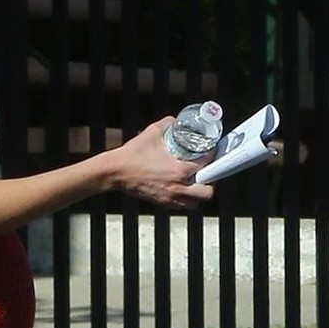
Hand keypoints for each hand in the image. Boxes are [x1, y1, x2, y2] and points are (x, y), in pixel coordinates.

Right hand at [101, 118, 215, 209]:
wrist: (116, 171)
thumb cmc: (133, 153)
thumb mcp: (153, 132)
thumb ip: (168, 124)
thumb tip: (176, 121)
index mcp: (180, 170)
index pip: (207, 164)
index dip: (212, 156)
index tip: (211, 151)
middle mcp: (178, 187)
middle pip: (207, 192)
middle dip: (210, 182)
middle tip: (207, 172)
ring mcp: (170, 197)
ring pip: (195, 203)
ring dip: (198, 194)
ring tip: (196, 183)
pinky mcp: (162, 202)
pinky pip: (181, 206)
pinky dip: (185, 200)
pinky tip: (182, 189)